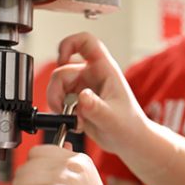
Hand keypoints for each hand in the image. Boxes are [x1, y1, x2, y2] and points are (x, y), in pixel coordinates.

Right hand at [48, 32, 148, 155]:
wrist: (128, 141)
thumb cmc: (129, 125)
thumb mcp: (112, 118)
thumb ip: (96, 108)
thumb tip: (81, 97)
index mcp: (104, 70)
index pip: (86, 42)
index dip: (69, 44)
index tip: (61, 60)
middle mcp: (92, 75)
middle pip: (62, 70)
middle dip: (56, 90)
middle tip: (60, 109)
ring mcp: (83, 87)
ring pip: (58, 86)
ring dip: (57, 103)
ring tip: (72, 120)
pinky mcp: (77, 101)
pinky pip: (59, 101)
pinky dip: (62, 113)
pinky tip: (75, 123)